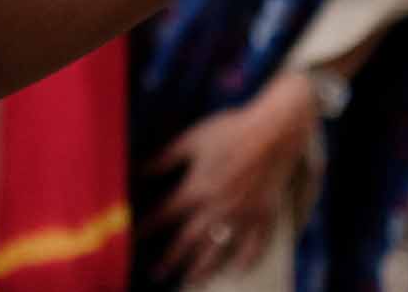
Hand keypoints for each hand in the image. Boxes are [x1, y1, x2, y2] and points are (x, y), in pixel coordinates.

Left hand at [145, 74, 316, 284]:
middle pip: (190, 241)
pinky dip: (245, 262)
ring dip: (204, 268)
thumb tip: (137, 171)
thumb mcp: (191, 140)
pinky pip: (256, 247)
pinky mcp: (266, 215)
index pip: (165, 215)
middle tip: (157, 275)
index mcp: (198, 188)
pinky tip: (236, 271)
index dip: (147, 228)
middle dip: (171, 259)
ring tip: (191, 281)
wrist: (274, 130)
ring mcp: (244, 214)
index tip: (132, 240)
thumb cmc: (229, 130)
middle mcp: (219, 207)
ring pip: (221, 250)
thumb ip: (164, 159)